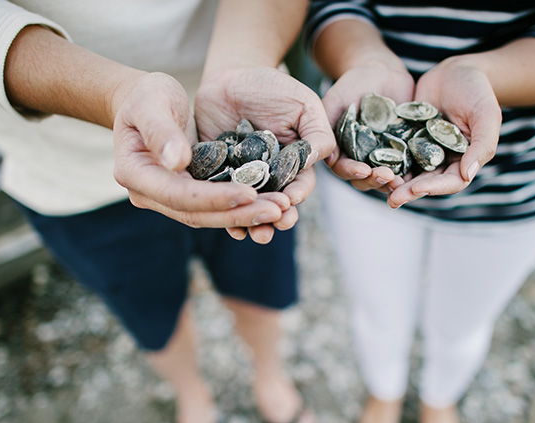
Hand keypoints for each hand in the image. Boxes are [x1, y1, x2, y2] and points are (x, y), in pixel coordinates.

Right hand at [111, 72, 285, 234]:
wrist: (144, 101)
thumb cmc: (145, 95)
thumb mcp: (151, 102)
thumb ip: (160, 130)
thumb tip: (176, 162)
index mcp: (134, 174)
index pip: (178, 194)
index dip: (215, 197)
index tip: (250, 193)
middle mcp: (149, 194)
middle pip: (197, 213)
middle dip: (239, 213)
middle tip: (278, 210)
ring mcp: (168, 197)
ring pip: (209, 215)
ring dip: (246, 214)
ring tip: (282, 210)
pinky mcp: (187, 193)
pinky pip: (216, 206)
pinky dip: (243, 206)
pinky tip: (272, 202)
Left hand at [195, 66, 334, 242]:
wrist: (230, 76)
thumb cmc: (273, 87)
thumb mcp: (303, 104)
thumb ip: (317, 132)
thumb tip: (319, 160)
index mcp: (294, 165)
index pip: (299, 186)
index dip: (296, 196)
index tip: (290, 201)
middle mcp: (269, 178)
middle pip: (274, 205)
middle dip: (275, 218)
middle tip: (276, 225)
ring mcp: (241, 179)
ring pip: (246, 208)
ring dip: (249, 223)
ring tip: (250, 233)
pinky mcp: (214, 175)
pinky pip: (217, 196)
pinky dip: (220, 210)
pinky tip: (222, 220)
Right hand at [321, 62, 414, 192]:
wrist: (382, 72)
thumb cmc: (353, 83)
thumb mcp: (335, 100)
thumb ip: (328, 125)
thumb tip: (328, 157)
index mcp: (342, 151)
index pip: (343, 168)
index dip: (352, 171)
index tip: (362, 170)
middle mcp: (361, 159)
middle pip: (365, 179)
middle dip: (375, 180)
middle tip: (387, 176)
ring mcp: (383, 157)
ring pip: (385, 178)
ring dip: (393, 183)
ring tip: (402, 182)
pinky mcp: (403, 151)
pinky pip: (408, 167)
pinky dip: (411, 173)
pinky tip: (418, 174)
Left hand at [389, 58, 500, 206]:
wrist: (455, 70)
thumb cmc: (477, 90)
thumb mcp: (486, 114)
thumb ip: (483, 144)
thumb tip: (468, 174)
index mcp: (463, 160)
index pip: (451, 182)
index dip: (434, 188)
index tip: (416, 189)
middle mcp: (443, 161)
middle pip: (426, 182)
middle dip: (409, 192)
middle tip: (392, 200)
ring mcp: (423, 151)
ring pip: (408, 172)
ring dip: (394, 182)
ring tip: (379, 185)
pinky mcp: (407, 140)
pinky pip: (394, 154)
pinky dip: (384, 161)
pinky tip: (369, 165)